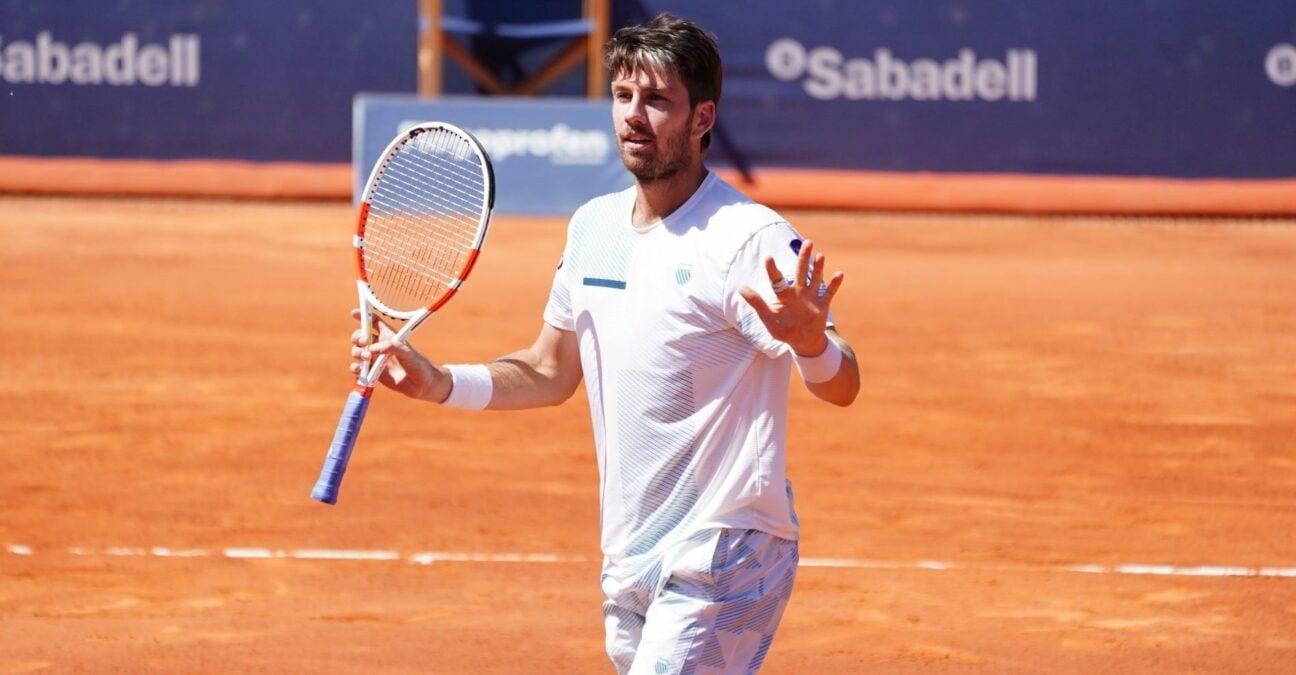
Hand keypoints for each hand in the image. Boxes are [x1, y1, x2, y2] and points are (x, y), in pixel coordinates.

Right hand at [348, 309, 444, 399]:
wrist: (421, 385)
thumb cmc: (417, 364)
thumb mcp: (407, 352)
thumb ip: (391, 347)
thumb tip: (372, 349)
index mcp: (388, 336)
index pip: (373, 322)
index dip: (363, 316)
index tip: (354, 314)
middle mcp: (380, 346)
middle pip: (361, 336)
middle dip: (357, 337)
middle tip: (364, 343)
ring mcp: (375, 359)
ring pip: (357, 351)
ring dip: (357, 353)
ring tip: (368, 358)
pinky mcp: (372, 372)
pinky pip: (358, 368)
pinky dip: (355, 367)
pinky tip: (360, 369)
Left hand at [738, 240, 843, 355]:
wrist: (802, 342)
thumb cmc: (783, 330)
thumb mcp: (768, 319)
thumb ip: (757, 303)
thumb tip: (741, 288)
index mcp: (784, 295)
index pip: (777, 280)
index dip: (772, 270)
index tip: (768, 258)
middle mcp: (798, 292)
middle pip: (801, 272)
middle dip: (803, 258)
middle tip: (807, 242)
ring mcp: (811, 298)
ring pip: (815, 279)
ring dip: (818, 268)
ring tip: (820, 255)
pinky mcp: (822, 305)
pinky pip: (829, 293)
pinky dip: (834, 284)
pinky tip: (839, 274)